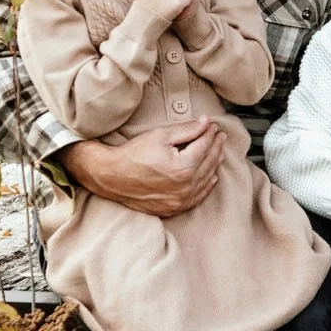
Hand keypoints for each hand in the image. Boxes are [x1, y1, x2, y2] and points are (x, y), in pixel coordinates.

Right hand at [60, 118, 225, 216]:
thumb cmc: (133, 154)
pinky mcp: (174, 208)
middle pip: (209, 162)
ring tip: (218, 151)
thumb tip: (207, 122)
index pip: (205, 146)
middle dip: (216, 146)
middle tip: (219, 135)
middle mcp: (186, 187)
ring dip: (214, 164)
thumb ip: (188, 129)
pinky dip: (206, 185)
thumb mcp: (161, 135)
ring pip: (207, 180)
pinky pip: (198, 196)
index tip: (214, 125)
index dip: (210, 133)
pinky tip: (212, 177)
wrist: (111, 177)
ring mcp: (181, 200)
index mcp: (184, 167)